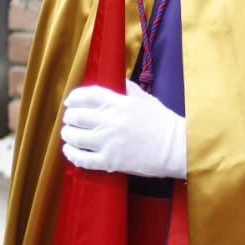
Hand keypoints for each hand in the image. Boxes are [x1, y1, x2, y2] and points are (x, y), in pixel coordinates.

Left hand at [61, 80, 186, 179]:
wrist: (177, 148)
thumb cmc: (163, 123)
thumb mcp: (145, 99)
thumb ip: (127, 89)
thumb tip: (116, 82)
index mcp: (119, 103)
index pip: (87, 96)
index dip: (74, 98)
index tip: (70, 102)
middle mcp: (110, 121)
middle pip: (76, 116)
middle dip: (70, 117)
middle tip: (70, 120)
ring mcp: (108, 142)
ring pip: (74, 137)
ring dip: (67, 135)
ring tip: (68, 135)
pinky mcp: (110, 162)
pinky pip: (82, 158)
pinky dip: (72, 154)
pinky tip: (70, 151)